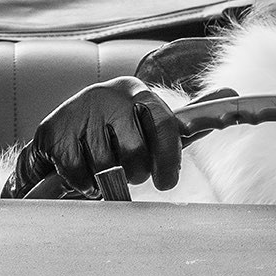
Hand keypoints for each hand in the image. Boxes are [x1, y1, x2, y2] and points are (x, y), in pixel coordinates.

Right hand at [25, 77, 185, 191]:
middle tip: (127, 170)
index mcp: (135, 91)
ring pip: (107, 167)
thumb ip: (171, 127)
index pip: (164, 123)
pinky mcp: (53, 133)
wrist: (58, 130)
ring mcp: (78, 112)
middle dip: (135, 172)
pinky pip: (80, 176)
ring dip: (106, 179)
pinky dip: (83, 183)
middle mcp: (107, 96)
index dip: (169, 158)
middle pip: (136, 152)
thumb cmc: (110, 130)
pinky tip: (82, 170)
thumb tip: (221, 108)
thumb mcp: (141, 122)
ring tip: (102, 168)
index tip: (166, 182)